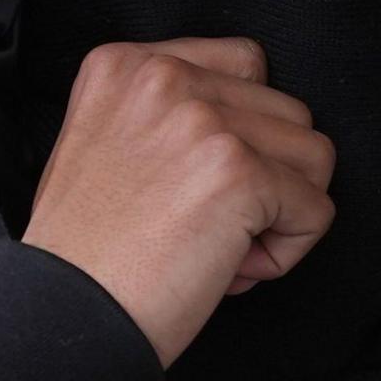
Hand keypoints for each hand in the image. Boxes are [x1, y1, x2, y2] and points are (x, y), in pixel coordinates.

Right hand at [20, 36, 336, 367]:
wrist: (64, 315)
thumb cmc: (83, 254)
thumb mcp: (100, 144)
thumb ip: (164, 116)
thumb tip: (254, 132)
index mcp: (126, 65)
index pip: (244, 65)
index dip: (243, 133)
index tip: (203, 183)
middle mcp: (165, 78)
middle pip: (286, 110)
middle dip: (267, 175)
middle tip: (210, 228)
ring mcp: (206, 122)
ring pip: (312, 155)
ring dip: (282, 211)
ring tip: (221, 249)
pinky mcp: (240, 173)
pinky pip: (316, 209)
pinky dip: (288, 251)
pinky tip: (231, 272)